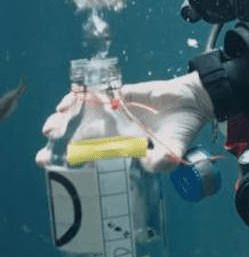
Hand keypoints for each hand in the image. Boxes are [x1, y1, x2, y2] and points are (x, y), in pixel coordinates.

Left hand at [36, 72, 214, 172]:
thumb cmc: (183, 129)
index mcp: (121, 147)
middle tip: (47, 140)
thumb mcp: (175, 151)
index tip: (49, 163)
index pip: (89, 156)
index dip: (68, 160)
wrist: (194, 102)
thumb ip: (162, 162)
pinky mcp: (119, 93)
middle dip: (57, 136)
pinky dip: (79, 95)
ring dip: (63, 115)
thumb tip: (145, 164)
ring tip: (55, 120)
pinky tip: (70, 100)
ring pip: (79, 112)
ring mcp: (113, 110)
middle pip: (75, 133)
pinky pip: (94, 93)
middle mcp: (112, 129)